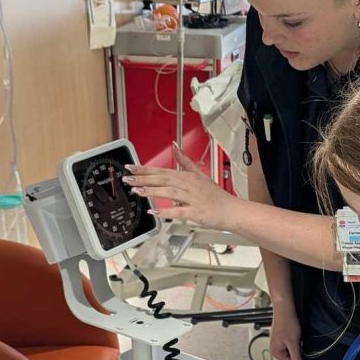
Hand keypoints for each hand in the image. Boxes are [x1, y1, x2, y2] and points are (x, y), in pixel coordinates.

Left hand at [122, 144, 240, 229]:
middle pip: (164, 179)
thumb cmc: (214, 195)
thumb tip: (175, 147)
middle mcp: (189, 185)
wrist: (231, 210)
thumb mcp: (199, 174)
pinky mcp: (196, 212)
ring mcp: (193, 198)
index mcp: (188, 176)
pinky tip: (155, 211)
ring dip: (153, 191)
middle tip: (128, 179)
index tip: (131, 168)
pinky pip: (179, 211)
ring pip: (170, 192)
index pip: (163, 170)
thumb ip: (185, 161)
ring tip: (138, 191)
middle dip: (144, 178)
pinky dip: (167, 211)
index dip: (145, 169)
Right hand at [270, 305, 304, 359]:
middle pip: (290, 357)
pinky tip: (295, 333)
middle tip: (298, 341)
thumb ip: (297, 357)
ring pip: (291, 350)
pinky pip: (290, 344)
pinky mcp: (281, 337)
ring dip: (296, 345)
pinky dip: (294, 340)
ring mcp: (277, 343)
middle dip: (297, 351)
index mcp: (275, 352)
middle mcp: (274, 349)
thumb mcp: (294, 343)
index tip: (302, 352)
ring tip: (295, 336)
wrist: (285, 309)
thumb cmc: (286, 323)